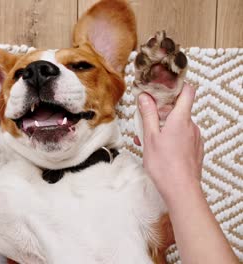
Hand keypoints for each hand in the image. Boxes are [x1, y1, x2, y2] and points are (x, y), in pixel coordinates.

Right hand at [136, 84, 203, 200]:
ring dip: (163, 127)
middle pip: (178, 109)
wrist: (181, 189)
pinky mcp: (195, 149)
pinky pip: (182, 136)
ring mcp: (195, 138)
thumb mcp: (150, 137)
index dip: (176, 85)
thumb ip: (148, 114)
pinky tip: (158, 149)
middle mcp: (191, 126)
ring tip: (147, 140)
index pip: (187, 91)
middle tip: (145, 120)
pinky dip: (170, 137)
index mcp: (181, 119)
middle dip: (161, 112)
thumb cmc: (164, 165)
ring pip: (178, 124)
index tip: (162, 86)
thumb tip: (145, 97)